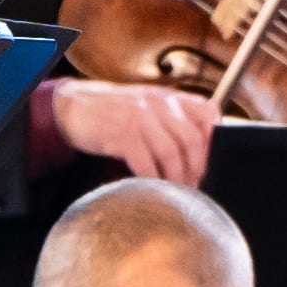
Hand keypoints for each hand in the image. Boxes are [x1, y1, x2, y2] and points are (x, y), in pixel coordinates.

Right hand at [48, 79, 218, 182]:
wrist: (71, 107)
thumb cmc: (114, 111)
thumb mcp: (148, 106)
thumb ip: (174, 119)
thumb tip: (202, 149)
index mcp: (170, 97)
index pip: (209, 113)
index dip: (215, 140)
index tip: (212, 160)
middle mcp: (158, 104)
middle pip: (192, 139)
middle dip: (198, 166)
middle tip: (196, 183)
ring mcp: (139, 118)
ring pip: (171, 153)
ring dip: (177, 176)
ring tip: (178, 189)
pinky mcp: (121, 134)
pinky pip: (146, 162)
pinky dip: (154, 178)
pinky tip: (154, 186)